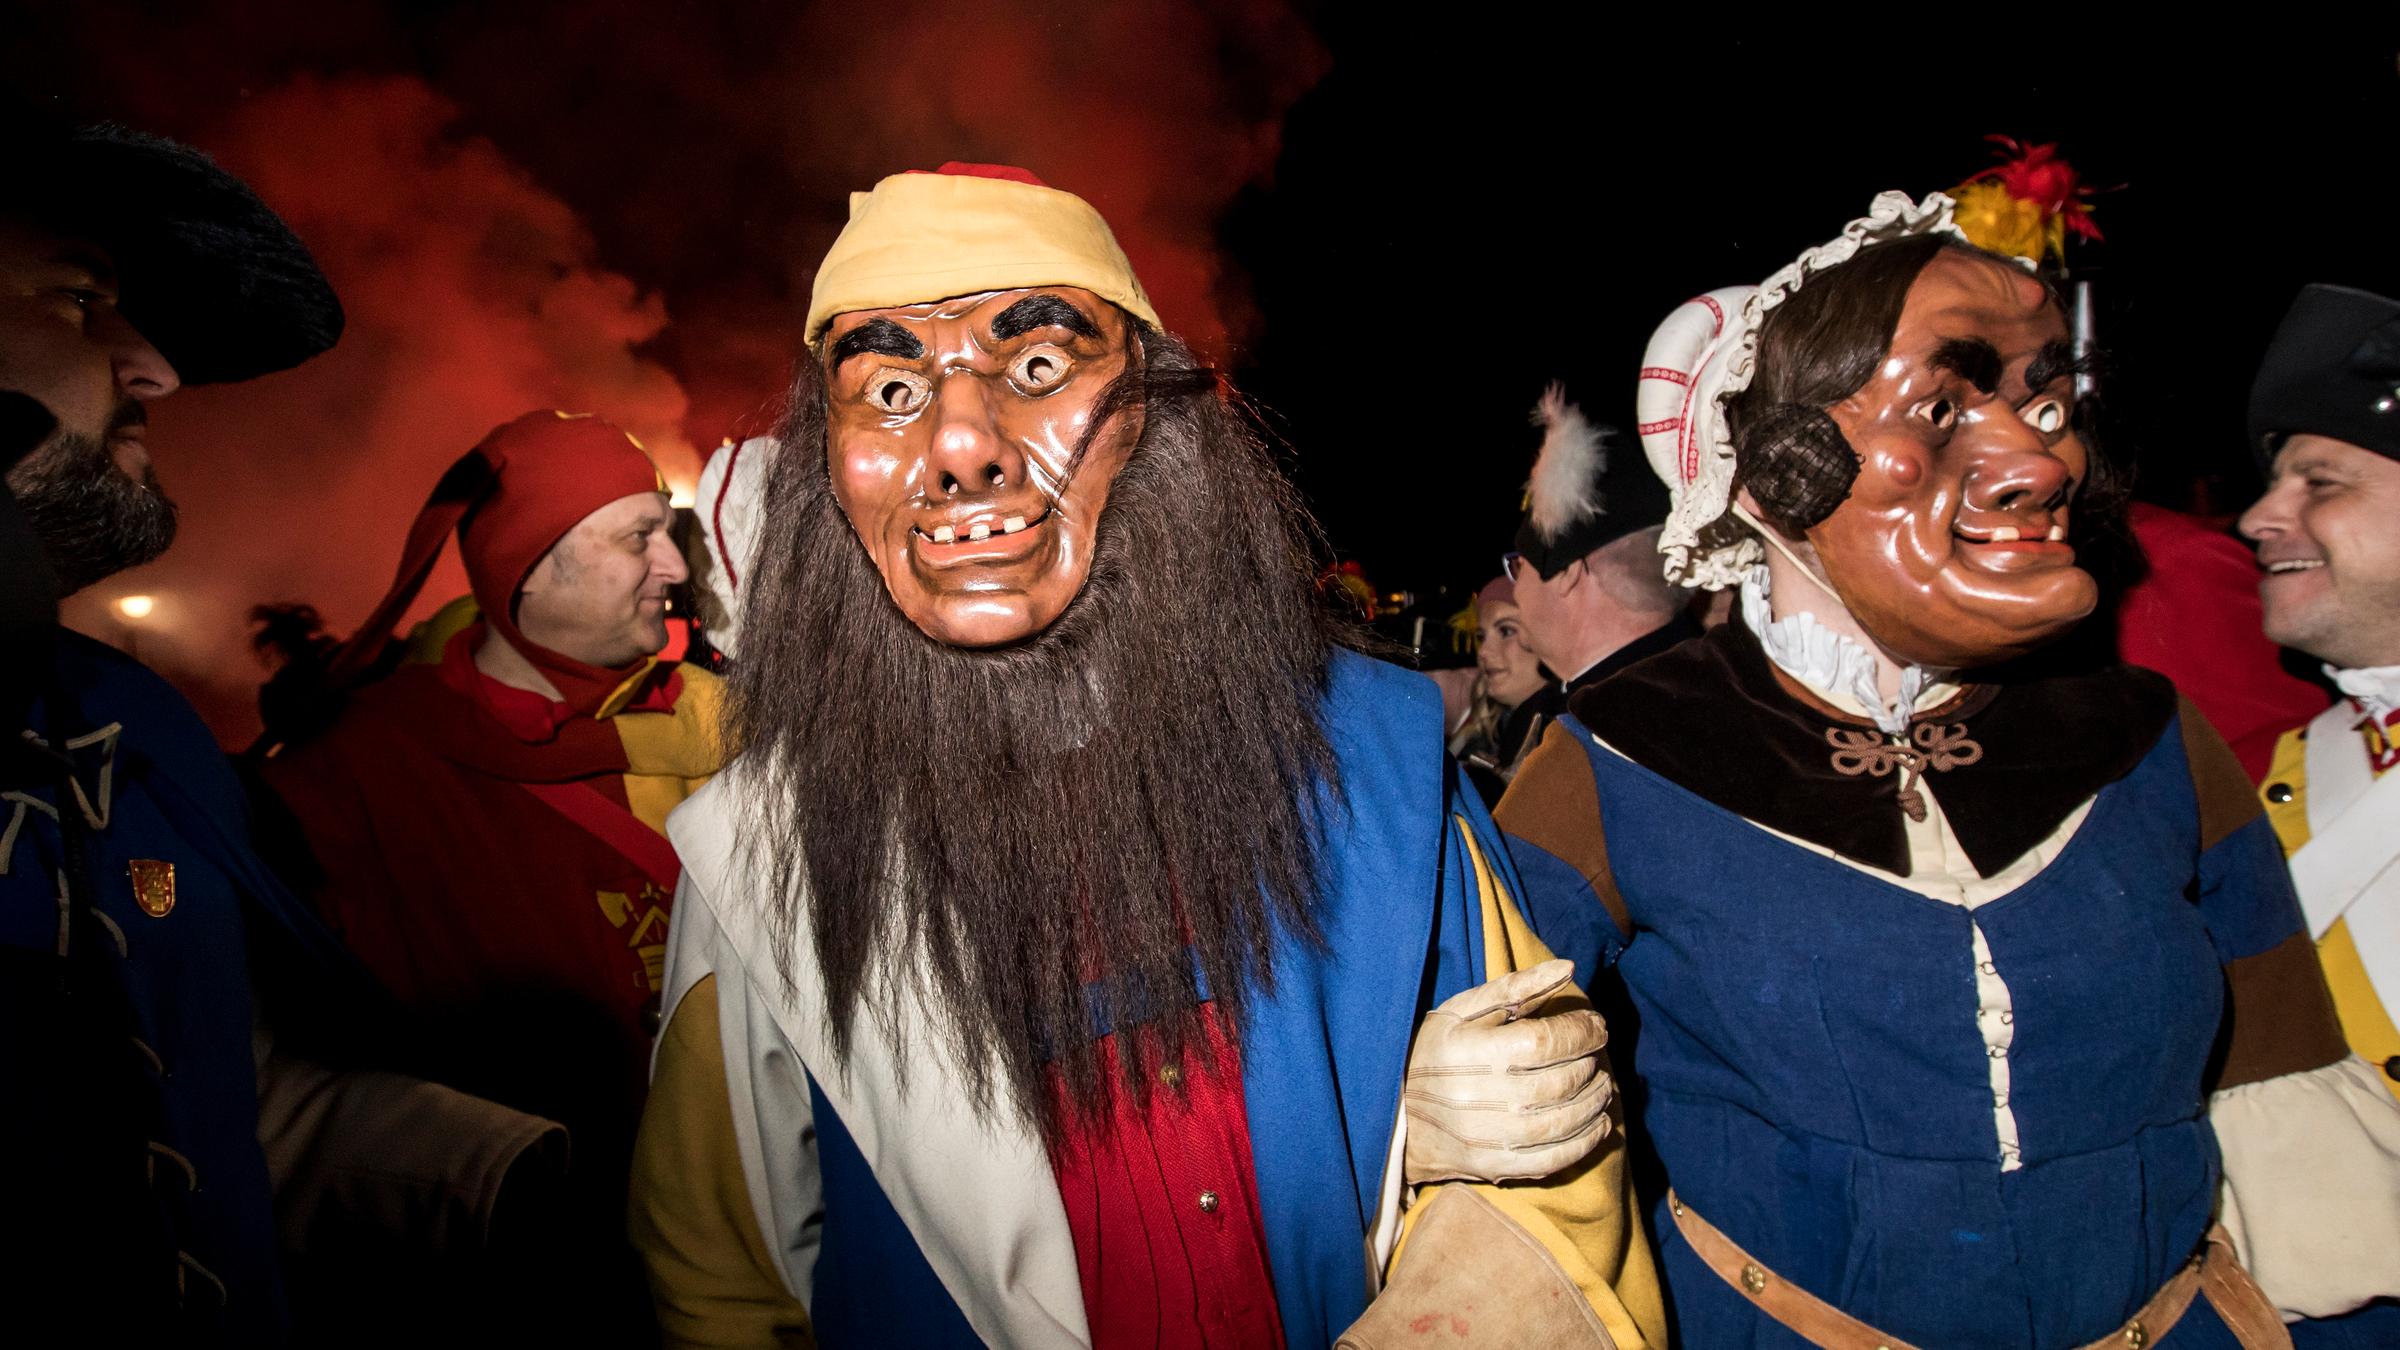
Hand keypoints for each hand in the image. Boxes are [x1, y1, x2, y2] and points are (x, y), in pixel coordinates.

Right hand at [1402, 958, 1613, 1185]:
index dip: (1584, 1029)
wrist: (1396, 1116)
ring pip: (1567, 1118)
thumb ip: (1518, 987)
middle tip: (1594, 1051)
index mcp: (1478, 1051)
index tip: (1595, 1024)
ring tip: (1601, 1083)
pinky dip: (1587, 1140)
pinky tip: (1598, 1123)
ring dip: (1596, 1099)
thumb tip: (1568, 968)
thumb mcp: (1463, 1010)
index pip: (1550, 1039)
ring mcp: (1494, 1137)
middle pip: (1564, 1079)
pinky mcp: (1498, 1166)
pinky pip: (1557, 1158)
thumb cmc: (1433, 1052)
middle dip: (1591, 1061)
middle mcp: (1488, 1096)